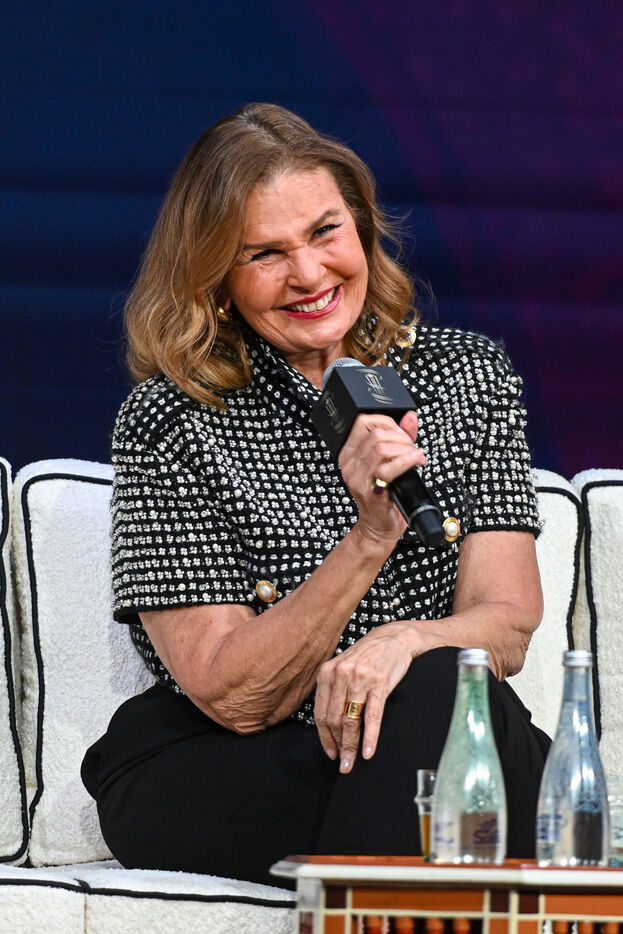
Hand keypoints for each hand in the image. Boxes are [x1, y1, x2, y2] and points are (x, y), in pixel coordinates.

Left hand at [314, 621, 427, 772]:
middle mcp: (340, 674)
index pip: (320, 713)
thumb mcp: (343, 668)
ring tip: (352, 763)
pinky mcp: (379, 683)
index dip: (324, 737)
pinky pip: (372, 716)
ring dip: (351, 746)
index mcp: (327, 672)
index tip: (330, 753)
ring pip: (351, 720)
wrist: (394, 638)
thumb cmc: (368, 656)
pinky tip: (369, 751)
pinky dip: (370, 737)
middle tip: (343, 764)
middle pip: (334, 719)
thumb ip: (333, 690)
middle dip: (338, 746)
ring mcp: (359, 678)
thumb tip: (329, 726)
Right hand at [338, 411, 426, 544]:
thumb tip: (410, 417)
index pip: (363, 421)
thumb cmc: (385, 493)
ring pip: (380, 448)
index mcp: (349, 452)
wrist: (379, 525)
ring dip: (405, 449)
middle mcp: (349, 464)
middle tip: (412, 448)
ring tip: (415, 456)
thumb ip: (400, 436)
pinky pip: (387, 470)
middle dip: (401, 437)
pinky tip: (416, 462)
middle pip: (375, 434)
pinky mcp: (369, 492)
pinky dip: (406, 462)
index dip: (388, 422)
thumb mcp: (391, 459)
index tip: (402, 434)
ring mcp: (357, 478)